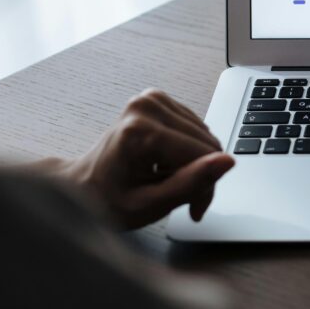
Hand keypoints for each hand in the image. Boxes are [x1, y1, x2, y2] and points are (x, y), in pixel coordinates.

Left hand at [54, 89, 234, 228]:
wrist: (82, 185)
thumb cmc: (108, 201)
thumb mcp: (149, 206)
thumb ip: (190, 184)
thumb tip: (226, 162)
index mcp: (140, 130)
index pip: (202, 155)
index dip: (205, 186)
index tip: (194, 209)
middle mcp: (147, 105)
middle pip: (207, 142)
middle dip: (203, 174)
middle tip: (186, 200)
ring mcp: (152, 98)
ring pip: (205, 135)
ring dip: (198, 163)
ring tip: (171, 182)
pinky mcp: (159, 99)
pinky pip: (196, 128)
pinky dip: (191, 150)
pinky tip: (169, 164)